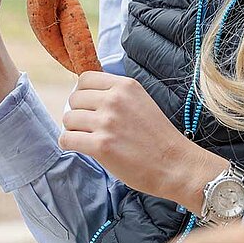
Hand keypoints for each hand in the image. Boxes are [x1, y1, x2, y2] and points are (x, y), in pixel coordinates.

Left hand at [59, 72, 227, 210]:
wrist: (176, 164)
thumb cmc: (159, 138)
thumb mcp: (141, 101)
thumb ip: (118, 95)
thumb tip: (87, 96)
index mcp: (125, 85)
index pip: (85, 79)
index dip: (82, 93)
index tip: (87, 106)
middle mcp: (114, 99)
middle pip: (74, 99)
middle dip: (78, 112)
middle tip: (88, 126)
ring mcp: (107, 122)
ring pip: (69, 119)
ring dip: (74, 129)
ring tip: (87, 138)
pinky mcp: (101, 145)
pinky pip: (67, 139)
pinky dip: (68, 144)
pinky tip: (78, 147)